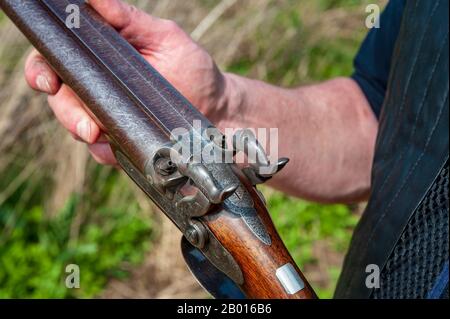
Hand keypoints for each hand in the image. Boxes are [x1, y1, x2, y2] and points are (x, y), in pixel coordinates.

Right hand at [24, 0, 227, 164]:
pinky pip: (102, 151)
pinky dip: (105, 151)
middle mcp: (99, 87)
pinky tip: (116, 148)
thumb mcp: (165, 37)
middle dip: (66, 111)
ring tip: (98, 134)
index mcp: (100, 59)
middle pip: (61, 99)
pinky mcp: (122, 140)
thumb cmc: (193, 68)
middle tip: (85, 124)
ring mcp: (109, 115)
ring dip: (82, 132)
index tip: (48, 79)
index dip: (43, 70)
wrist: (217, 107)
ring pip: (77, 126)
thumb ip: (129, 19)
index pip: (59, 62)